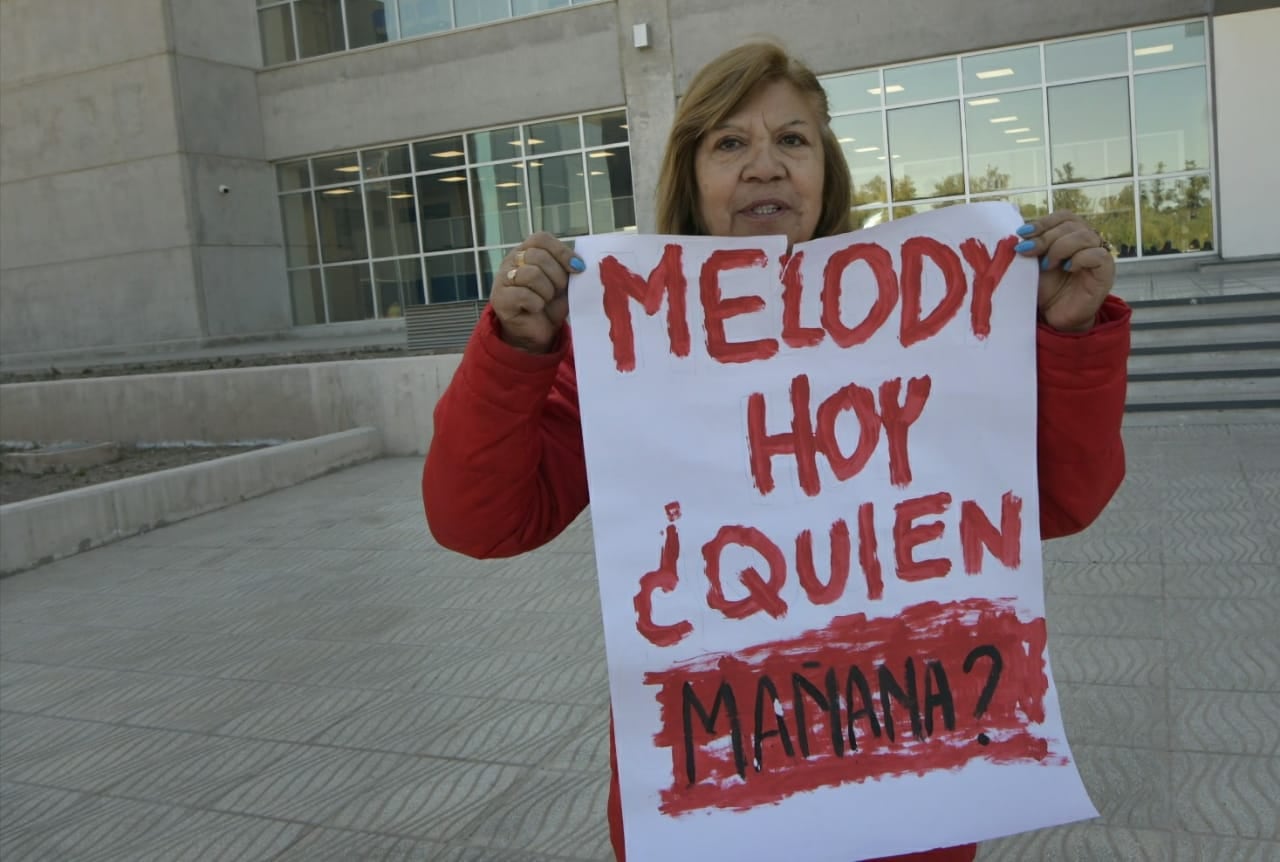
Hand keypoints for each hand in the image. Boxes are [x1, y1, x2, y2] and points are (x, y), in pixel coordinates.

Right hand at [490, 232, 585, 352]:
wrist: (537, 331)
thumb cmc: (550, 304)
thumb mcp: (564, 283)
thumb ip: (568, 269)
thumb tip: (580, 264)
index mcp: (527, 251)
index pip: (541, 239)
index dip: (561, 251)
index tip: (577, 268)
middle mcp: (512, 260)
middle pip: (538, 255)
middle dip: (557, 275)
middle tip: (559, 290)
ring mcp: (502, 278)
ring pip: (531, 274)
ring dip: (547, 291)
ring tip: (546, 300)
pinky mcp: (500, 298)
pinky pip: (524, 295)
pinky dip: (536, 304)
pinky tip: (535, 309)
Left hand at [1013, 211, 1115, 332]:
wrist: (1054, 316)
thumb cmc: (1046, 289)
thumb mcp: (1034, 263)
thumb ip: (1032, 245)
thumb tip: (1021, 232)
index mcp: (1071, 235)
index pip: (1064, 216)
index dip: (1044, 221)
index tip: (1023, 232)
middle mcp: (1087, 242)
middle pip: (1072, 225)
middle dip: (1045, 236)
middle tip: (1026, 250)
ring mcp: (1098, 255)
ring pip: (1084, 236)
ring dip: (1060, 247)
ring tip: (1046, 265)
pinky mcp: (1106, 271)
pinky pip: (1097, 254)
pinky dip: (1078, 258)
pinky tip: (1066, 268)